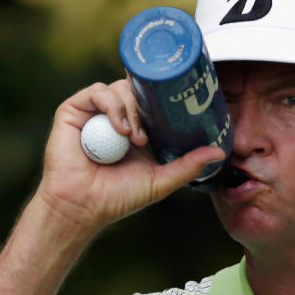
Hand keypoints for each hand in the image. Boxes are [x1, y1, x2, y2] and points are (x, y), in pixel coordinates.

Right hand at [36, 79, 222, 233]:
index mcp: (136, 127)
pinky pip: (97, 92)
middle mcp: (116, 115)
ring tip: (132, 137)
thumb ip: (188, 165)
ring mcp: (95, 111)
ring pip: (120, 88)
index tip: (179, 105)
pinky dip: (111, 106)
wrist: (83, 206)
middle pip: (138, 90)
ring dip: (131, 109)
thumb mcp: (161, 180)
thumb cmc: (118, 197)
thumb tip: (220, 152)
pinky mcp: (74, 110)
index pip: (152, 99)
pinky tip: (119, 128)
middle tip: (146, 138)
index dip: (165, 97)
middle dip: (147, 107)